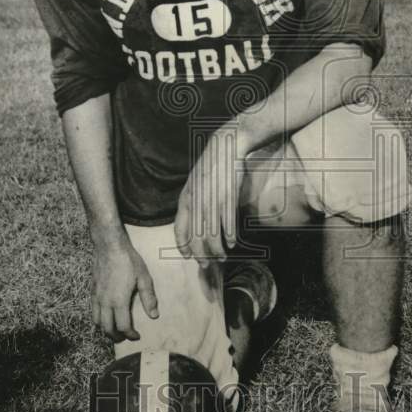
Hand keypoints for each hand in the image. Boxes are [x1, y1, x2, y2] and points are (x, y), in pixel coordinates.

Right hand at [91, 230, 158, 341]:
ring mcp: (96, 296)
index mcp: (119, 301)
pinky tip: (106, 316)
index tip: (137, 336)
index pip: (123, 326)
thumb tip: (154, 315)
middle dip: (116, 337)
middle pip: (107, 328)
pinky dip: (98, 319)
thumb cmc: (128, 260)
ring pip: (97, 322)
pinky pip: (93, 311)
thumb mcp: (144, 278)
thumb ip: (148, 298)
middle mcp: (105, 302)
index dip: (130, 334)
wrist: (109, 246)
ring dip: (105, 330)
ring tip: (115, 330)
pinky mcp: (92, 291)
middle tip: (125, 337)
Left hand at [174, 123, 248, 266]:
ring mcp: (212, 200)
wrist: (227, 146)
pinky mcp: (228, 197)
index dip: (183, 246)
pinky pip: (227, 223)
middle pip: (196, 237)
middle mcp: (196, 201)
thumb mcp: (195, 183)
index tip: (188, 257)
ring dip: (218, 249)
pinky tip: (232, 243)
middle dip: (202, 255)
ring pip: (212, 234)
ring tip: (223, 256)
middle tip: (208, 266)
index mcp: (185, 198)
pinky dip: (230, 236)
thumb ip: (193, 201)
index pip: (179, 229)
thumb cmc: (211, 165)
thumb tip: (194, 222)